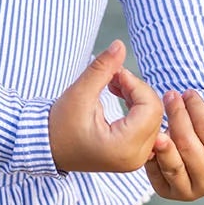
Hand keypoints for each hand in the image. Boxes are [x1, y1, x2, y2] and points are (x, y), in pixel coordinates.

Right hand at [48, 40, 164, 173]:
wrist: (48, 148)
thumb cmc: (60, 125)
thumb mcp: (79, 94)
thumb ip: (102, 68)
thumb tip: (120, 45)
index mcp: (123, 148)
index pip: (150, 108)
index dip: (136, 85)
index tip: (114, 75)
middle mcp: (135, 158)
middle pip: (155, 113)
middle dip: (137, 90)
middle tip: (113, 77)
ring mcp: (136, 159)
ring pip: (154, 118)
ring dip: (137, 96)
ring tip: (114, 85)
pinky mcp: (134, 155)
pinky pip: (148, 126)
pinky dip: (137, 108)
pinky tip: (120, 96)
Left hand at [145, 78, 203, 200]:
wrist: (201, 141)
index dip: (196, 108)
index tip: (188, 92)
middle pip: (187, 145)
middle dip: (177, 115)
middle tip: (170, 95)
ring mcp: (191, 191)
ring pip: (171, 162)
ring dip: (162, 134)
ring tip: (156, 114)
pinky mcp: (168, 192)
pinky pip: (155, 172)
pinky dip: (152, 152)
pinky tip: (153, 134)